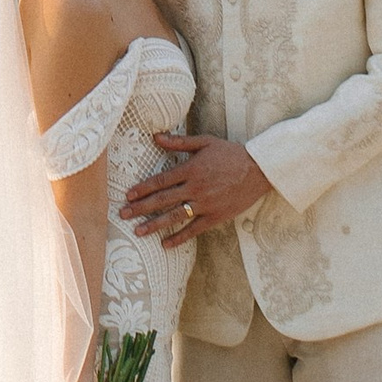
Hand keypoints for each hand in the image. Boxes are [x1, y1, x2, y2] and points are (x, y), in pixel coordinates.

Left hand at [120, 131, 274, 244]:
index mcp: (191, 169)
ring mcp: (205, 204)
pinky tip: (165, 245)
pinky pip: (194, 229)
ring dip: (154, 225)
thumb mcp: (205, 142)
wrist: (258, 170)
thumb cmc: (231, 154)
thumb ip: (179, 142)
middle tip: (123, 214)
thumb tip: (156, 136)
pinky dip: (179, 238)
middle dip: (141, 208)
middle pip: (162, 200)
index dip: (143, 188)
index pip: (160, 180)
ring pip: (175, 216)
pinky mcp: (216, 217)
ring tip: (138, 232)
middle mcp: (195, 188)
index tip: (128, 195)